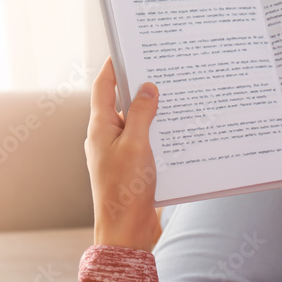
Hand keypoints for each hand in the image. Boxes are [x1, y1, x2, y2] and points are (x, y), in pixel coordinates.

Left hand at [87, 58, 160, 250]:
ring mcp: (120, 155)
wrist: (126, 234)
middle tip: (162, 69)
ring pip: (138, 124)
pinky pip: (148, 144)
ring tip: (177, 97)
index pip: (104, 87)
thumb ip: (142, 114)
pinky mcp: (134, 170)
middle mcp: (107, 139)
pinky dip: (161, 135)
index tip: (128, 48)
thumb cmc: (126, 191)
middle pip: (123, 104)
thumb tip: (147, 88)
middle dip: (141, 87)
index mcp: (100, 128)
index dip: (115, 66)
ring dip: (155, 113)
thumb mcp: (137, 146)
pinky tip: (181, 132)